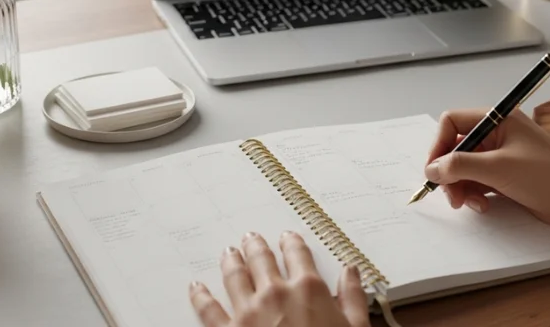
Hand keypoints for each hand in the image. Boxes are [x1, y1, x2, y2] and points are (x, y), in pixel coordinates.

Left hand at [189, 231, 369, 326]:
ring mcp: (249, 312)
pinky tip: (196, 288)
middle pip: (262, 259)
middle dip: (256, 246)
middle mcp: (276, 294)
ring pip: (235, 276)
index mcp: (308, 289)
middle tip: (251, 238)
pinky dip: (200, 296)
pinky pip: (208, 310)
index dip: (292, 243)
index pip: (298, 254)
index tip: (287, 238)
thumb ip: (353, 298)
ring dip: (231, 261)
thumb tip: (351, 272)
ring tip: (229, 253)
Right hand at [424, 109, 549, 239]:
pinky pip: (477, 180)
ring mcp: (501, 155)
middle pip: (456, 147)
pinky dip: (474, 193)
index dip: (439, 145)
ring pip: (464, 167)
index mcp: (498, 119)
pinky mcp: (505, 175)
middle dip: (449, 172)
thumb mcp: (497, 168)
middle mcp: (497, 133)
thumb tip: (431, 169)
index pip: (452, 122)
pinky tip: (483, 205)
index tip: (433, 170)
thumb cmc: (548, 177)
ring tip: (469, 203)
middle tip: (450, 195)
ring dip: (461, 186)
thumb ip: (459, 166)